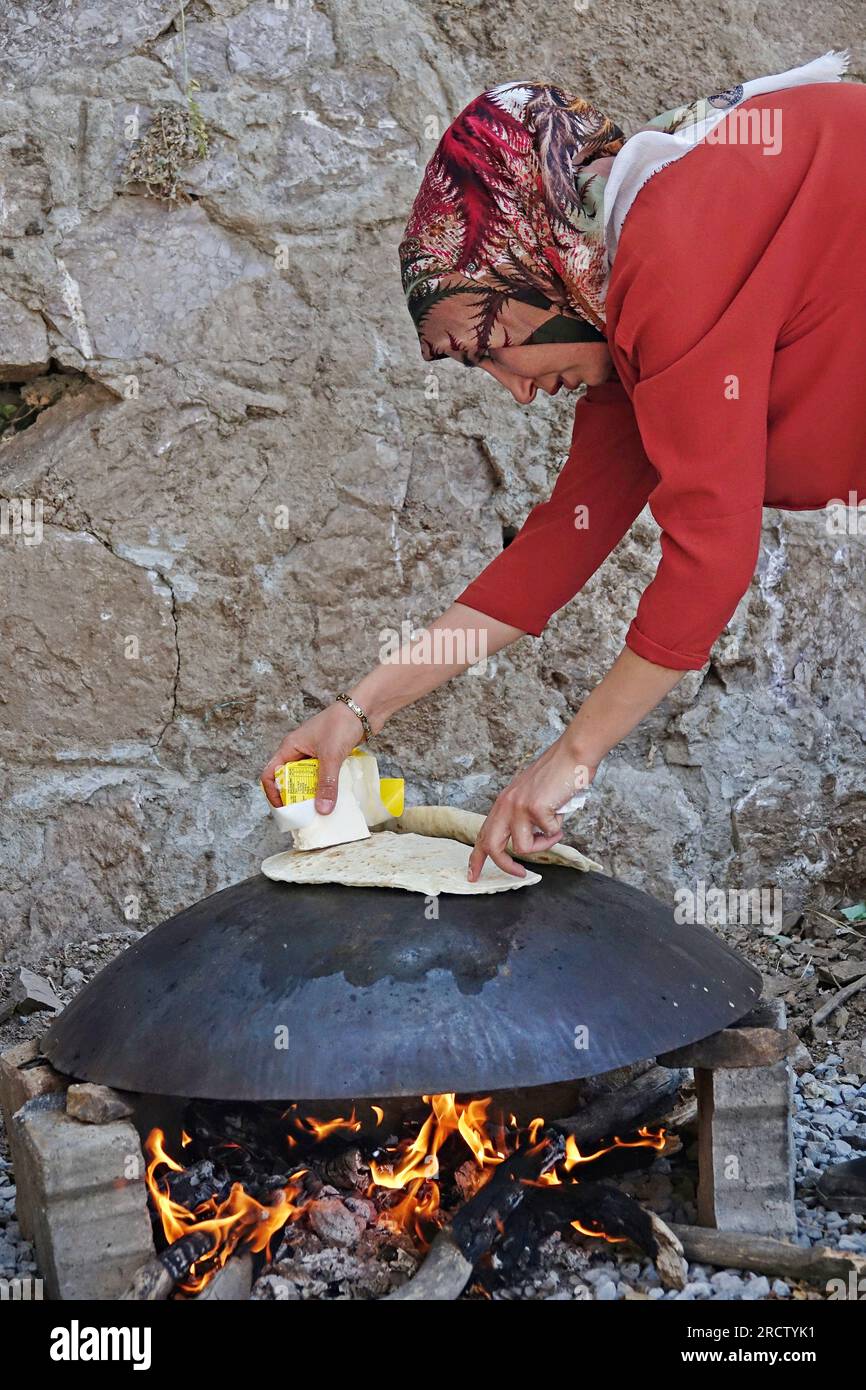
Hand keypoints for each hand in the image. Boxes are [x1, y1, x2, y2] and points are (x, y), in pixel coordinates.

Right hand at [260, 702, 365, 812]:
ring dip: (314, 793)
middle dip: (296, 797)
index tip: (284, 809)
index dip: (273, 792)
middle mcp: (300, 751)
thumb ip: (326, 783)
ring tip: (322, 809)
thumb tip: (322, 810)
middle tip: (305, 814)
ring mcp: (316, 753)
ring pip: (309, 779)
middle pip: (290, 779)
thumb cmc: (342, 723)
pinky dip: (328, 787)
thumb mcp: (331, 756)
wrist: (365, 708)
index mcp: (290, 747)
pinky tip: (336, 797)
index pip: (271, 773)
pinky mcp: (332, 756)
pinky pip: (325, 776)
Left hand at [467, 736, 593, 880]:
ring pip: (524, 846)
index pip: (483, 834)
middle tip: (521, 873)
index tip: (472, 875)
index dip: (476, 858)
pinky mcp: (535, 808)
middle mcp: (506, 805)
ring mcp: (519, 806)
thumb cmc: (557, 775)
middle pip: (493, 846)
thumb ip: (523, 817)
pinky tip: (561, 810)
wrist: (572, 754)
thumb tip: (530, 840)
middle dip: (506, 866)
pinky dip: (558, 827)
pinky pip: (548, 834)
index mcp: (502, 803)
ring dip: (544, 843)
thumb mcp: (529, 796)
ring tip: (555, 828)